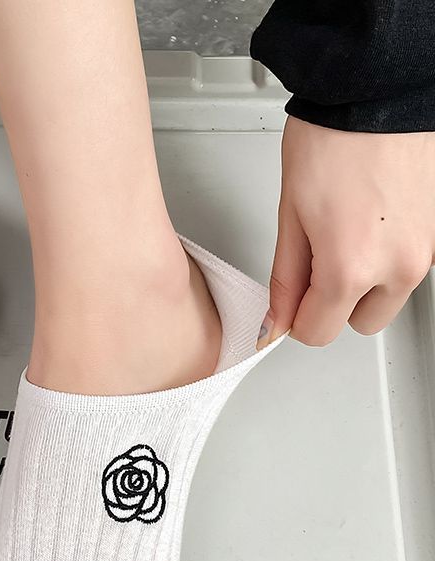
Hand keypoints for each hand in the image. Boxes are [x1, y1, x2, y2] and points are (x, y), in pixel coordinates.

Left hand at [257, 116, 434, 348]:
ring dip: (359, 286)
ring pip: (383, 301)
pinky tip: (363, 226)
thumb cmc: (332, 141)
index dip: (295, 318)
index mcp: (352, 267)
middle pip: (356, 324)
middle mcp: (397, 267)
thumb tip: (276, 323)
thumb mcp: (290, 218)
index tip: (289, 298)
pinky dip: (381, 263)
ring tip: (340, 236)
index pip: (318, 333)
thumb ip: (285, 281)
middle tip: (314, 261)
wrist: (376, 91)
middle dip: (331, 305)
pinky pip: (402, 273)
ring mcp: (424, 253)